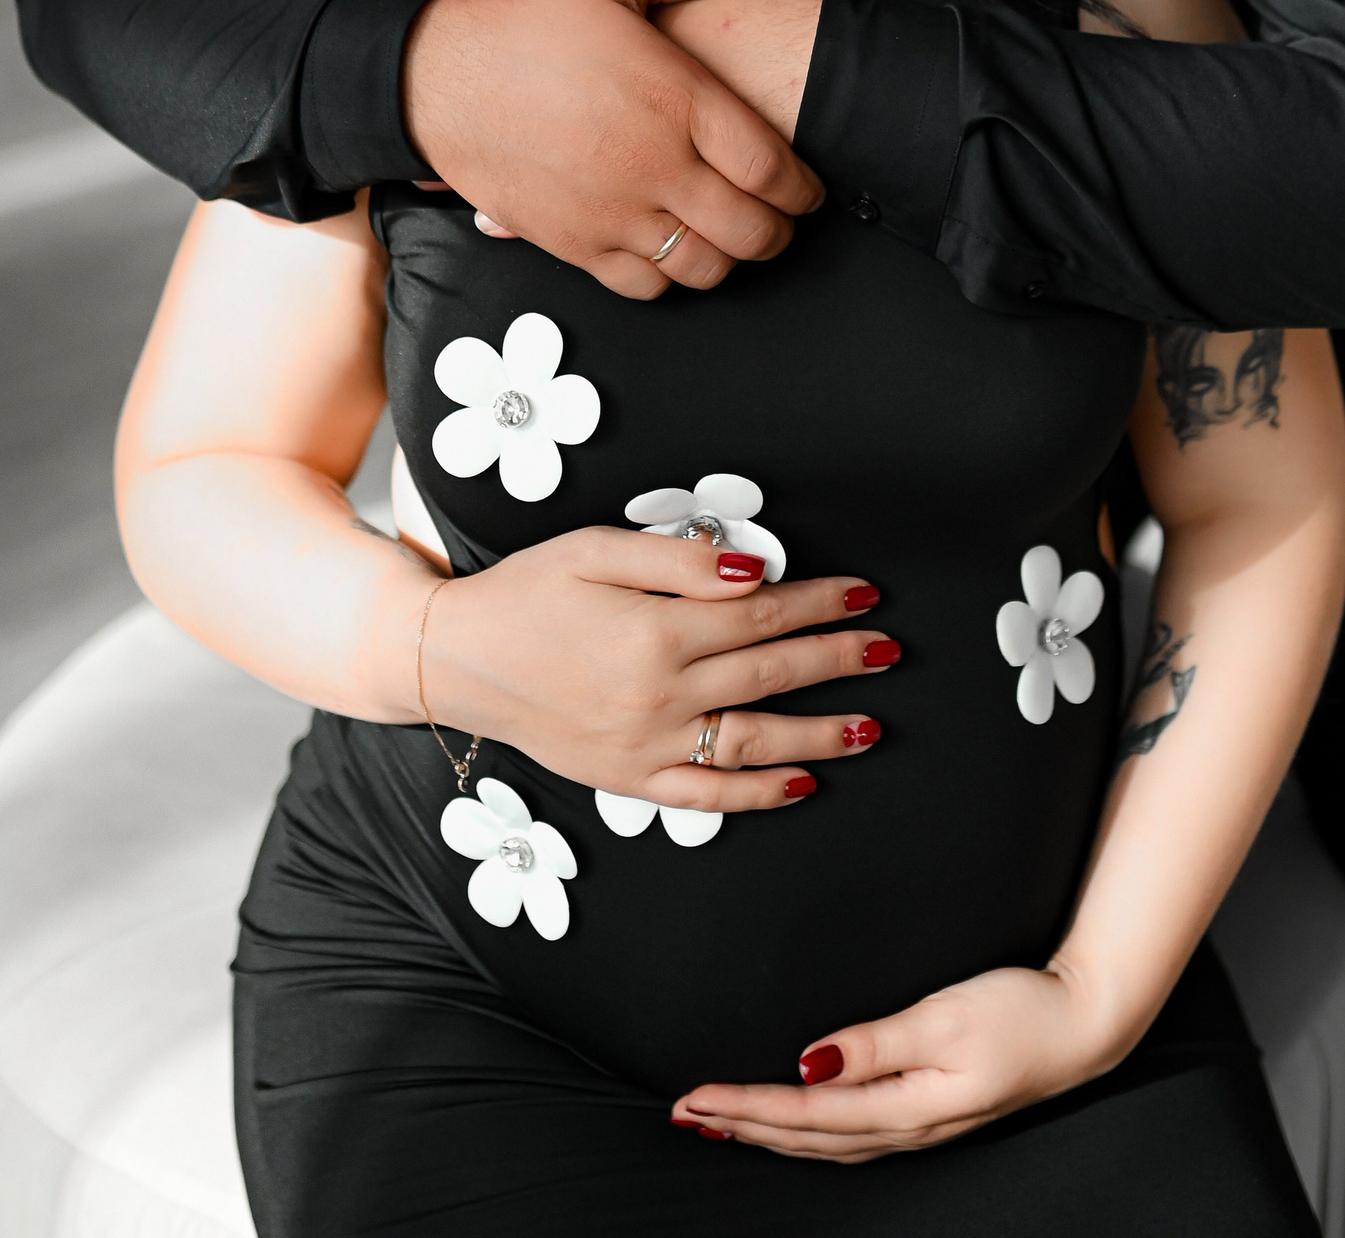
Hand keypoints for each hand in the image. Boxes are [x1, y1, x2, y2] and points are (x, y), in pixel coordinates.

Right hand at [402, 0, 821, 298]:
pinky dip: (670, 278)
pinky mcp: (574, 243)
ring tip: (732, 240)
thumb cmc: (524, 23)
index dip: (802, 189)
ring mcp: (614, 212)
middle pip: (750, 229)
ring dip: (730, 259)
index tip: (808, 192)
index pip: (771, 168)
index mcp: (676, 100)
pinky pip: (645, 285)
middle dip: (779, 233)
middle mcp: (654, 165)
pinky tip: (672, 253)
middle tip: (782, 223)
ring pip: (703, 267)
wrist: (437, 77)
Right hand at [421, 526, 897, 811]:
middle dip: (837, 659)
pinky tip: (803, 784)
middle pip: (771, 674)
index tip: (864, 593)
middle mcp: (660, 695)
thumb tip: (756, 571)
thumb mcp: (595, 550)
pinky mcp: (628, 780)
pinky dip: (759, 794)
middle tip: (889, 649)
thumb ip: (681, 562)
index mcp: (657, 631)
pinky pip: (706, 795)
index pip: (763, 614)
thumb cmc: (526, 591)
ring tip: (871, 724)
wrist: (455, 659)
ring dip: (820, 733)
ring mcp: (646, 746)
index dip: (820, 602)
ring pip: (755, 743)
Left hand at [671, 964, 1125, 1160]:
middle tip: (687, 1112)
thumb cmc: (1021, 1014)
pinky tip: (797, 1123)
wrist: (1084, 1025)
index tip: (695, 1098)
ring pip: (825, 1142)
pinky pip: (851, 1136)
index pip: (805, 1113)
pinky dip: (809, 1132)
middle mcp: (907, 1127)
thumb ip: (876, 1044)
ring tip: (722, 1120)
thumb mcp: (945, 1019)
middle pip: (806, 1136)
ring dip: (769, 1132)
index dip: (746, 1108)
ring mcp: (919, 1125)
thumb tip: (810, 1062)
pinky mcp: (930, 1111)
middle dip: (743, 1125)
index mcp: (906, 1106)